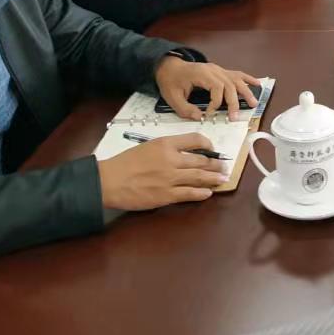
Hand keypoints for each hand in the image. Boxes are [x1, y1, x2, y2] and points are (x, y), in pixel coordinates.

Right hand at [96, 132, 229, 211]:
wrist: (109, 181)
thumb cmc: (125, 162)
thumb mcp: (147, 146)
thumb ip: (166, 148)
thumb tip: (183, 153)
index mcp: (165, 143)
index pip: (194, 139)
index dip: (207, 143)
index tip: (212, 148)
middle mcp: (171, 159)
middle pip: (200, 160)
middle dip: (215, 163)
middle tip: (224, 166)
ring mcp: (170, 178)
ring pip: (198, 176)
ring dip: (213, 178)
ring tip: (223, 178)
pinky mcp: (166, 195)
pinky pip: (188, 193)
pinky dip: (201, 193)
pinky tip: (208, 193)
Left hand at [155, 56, 260, 120]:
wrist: (169, 66)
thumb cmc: (171, 81)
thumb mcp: (172, 97)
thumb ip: (185, 109)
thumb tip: (200, 117)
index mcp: (201, 74)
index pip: (216, 87)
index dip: (216, 103)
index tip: (209, 114)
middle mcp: (213, 70)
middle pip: (229, 84)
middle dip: (233, 102)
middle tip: (234, 117)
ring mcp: (218, 69)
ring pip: (236, 79)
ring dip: (246, 91)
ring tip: (253, 103)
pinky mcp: (220, 71)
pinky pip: (236, 74)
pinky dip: (247, 78)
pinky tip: (257, 84)